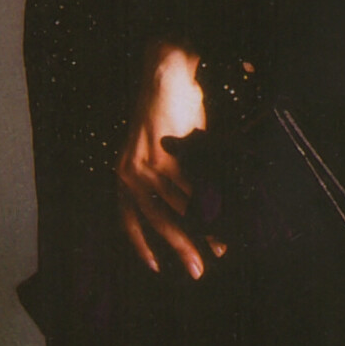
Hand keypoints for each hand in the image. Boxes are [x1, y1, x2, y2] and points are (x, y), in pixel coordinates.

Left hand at [116, 44, 222, 278]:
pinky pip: (188, 188)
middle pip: (157, 221)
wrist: (165, 75)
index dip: (142, 246)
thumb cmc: (167, 113)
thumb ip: (171, 179)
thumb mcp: (164, 151)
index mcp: (123, 175)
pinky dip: (207, 205)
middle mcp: (127, 174)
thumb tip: (196, 209)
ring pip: (177, 208)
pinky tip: (221, 218)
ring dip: (202, 230)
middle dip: (180, 248)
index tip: (156, 267)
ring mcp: (145, 165)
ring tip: (221, 247)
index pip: (129, 221)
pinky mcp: (165, 154)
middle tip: (199, 270)